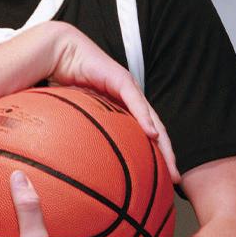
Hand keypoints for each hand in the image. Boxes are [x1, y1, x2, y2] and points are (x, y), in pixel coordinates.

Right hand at [46, 23, 179, 182]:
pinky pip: (136, 102)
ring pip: (152, 120)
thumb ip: (76, 137)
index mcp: (120, 112)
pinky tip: (152, 135)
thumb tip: (67, 164)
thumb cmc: (62, 84)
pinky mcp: (122, 79)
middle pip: (155, 132)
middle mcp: (129, 102)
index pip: (142, 138)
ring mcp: (128, 90)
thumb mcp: (74, 118)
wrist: (60, 54)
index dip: (153, 158)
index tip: (159, 182)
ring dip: (164, 143)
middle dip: (167, 157)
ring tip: (171, 164)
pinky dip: (145, 119)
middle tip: (175, 180)